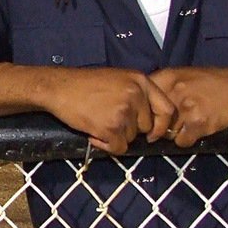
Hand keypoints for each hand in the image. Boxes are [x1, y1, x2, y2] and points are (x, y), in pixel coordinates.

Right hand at [40, 67, 175, 154]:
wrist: (59, 87)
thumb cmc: (86, 84)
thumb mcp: (119, 78)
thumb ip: (138, 94)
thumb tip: (152, 121)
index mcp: (141, 81)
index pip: (167, 109)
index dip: (162, 125)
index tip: (153, 133)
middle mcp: (136, 95)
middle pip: (147, 127)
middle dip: (131, 130)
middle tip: (111, 121)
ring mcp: (124, 112)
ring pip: (131, 138)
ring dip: (116, 136)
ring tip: (98, 121)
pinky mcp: (111, 127)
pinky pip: (118, 148)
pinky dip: (106, 145)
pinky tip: (93, 133)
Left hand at [148, 65, 227, 146]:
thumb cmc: (208, 81)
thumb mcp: (181, 74)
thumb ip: (160, 86)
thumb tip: (138, 103)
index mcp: (167, 77)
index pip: (141, 99)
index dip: (142, 111)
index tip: (145, 118)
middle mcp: (174, 91)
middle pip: (152, 119)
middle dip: (157, 126)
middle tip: (167, 125)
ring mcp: (187, 108)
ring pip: (166, 133)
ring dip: (173, 134)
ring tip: (185, 125)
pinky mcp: (199, 123)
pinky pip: (181, 142)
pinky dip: (187, 140)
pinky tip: (195, 130)